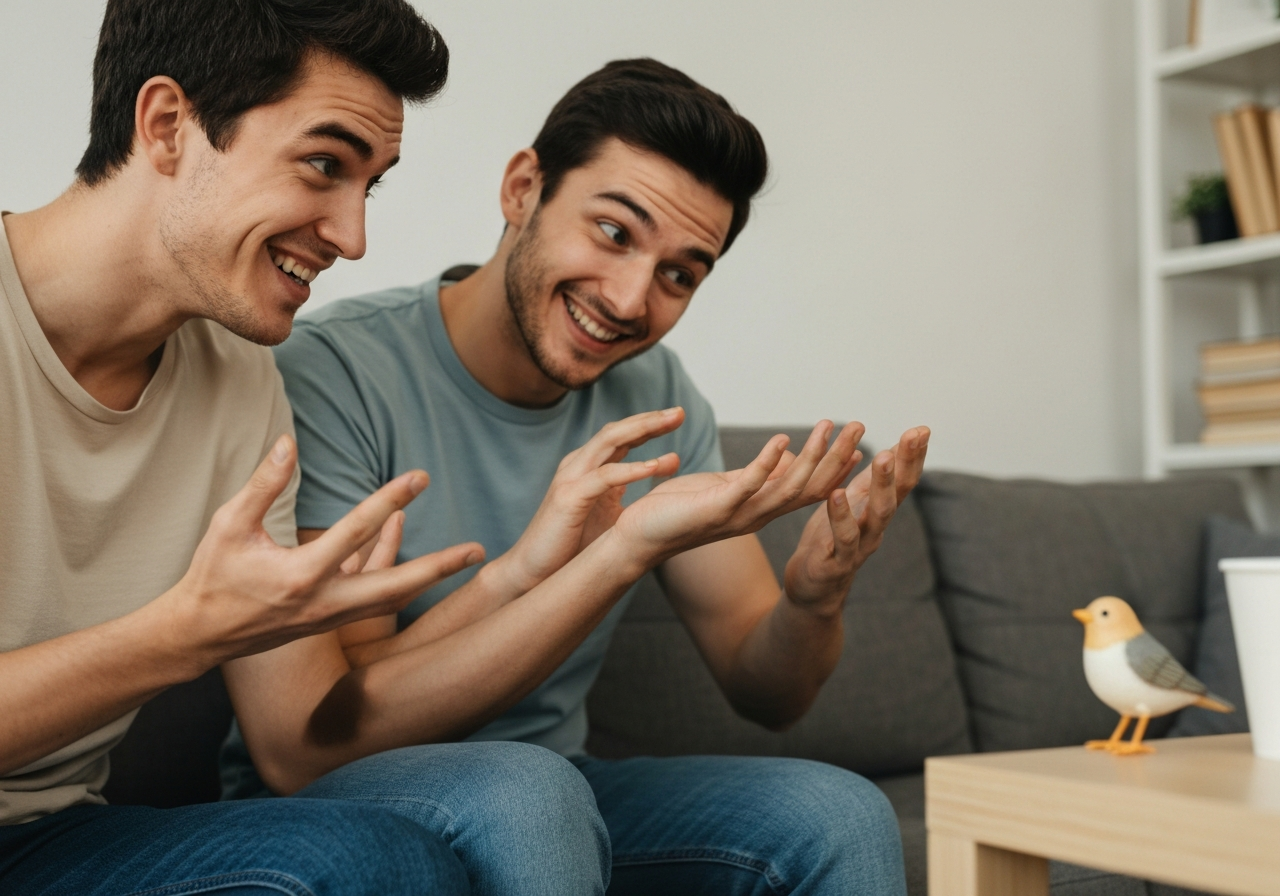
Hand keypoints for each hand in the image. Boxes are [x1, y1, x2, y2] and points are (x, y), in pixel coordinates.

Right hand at [166, 435, 484, 665]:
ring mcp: (329, 619)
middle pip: (395, 586)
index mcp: (300, 576)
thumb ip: (264, 484)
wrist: (197, 636)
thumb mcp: (229, 525)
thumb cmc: (212, 576)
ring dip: (428, 578)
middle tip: (478, 551)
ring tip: (463, 557)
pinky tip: (407, 543)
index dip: (390, 500)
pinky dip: (394, 574)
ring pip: (391, 599)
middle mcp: (323, 603)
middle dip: (438, 569)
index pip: (356, 530)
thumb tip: (289, 442)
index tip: (420, 476)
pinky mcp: (329, 623)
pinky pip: (372, 596)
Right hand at [498, 409, 683, 592]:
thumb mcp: (610, 510)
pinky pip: (604, 478)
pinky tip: (654, 467)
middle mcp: (578, 465)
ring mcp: (571, 479)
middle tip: (680, 412)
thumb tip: (671, 462)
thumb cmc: (573, 546)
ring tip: (670, 424)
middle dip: (650, 419)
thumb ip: (632, 486)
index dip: (649, 423)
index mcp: (589, 467)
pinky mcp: (569, 499)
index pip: (622, 435)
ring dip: (642, 431)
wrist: (534, 572)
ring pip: (609, 442)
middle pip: (617, 431)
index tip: (679, 416)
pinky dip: (630, 470)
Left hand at [612, 420, 864, 568]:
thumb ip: (756, 475)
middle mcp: (757, 514)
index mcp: (760, 508)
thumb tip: (787, 457)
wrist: (637, 538)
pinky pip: (748, 485)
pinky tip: (782, 440)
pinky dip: (767, 462)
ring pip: (788, 486)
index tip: (862, 445)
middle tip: (860, 426)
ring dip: (811, 455)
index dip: (837, 468)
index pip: (810, 488)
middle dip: (837, 456)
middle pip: (811, 486)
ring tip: (829, 426)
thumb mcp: (725, 487)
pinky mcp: (716, 509)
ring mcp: (739, 513)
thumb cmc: (677, 510)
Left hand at [783, 426, 929, 612]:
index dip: (912, 456)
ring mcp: (859, 546)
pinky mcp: (836, 562)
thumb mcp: (853, 505)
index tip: (922, 429)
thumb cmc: (831, 541)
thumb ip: (872, 481)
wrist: (812, 589)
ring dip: (882, 485)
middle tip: (912, 436)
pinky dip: (841, 516)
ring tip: (882, 457)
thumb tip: (894, 449)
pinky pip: (843, 538)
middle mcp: (875, 528)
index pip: (902, 481)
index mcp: (877, 512)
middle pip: (897, 494)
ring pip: (878, 515)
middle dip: (905, 463)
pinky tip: (837, 494)